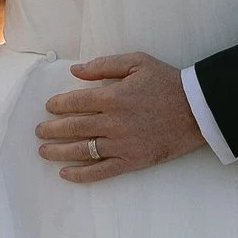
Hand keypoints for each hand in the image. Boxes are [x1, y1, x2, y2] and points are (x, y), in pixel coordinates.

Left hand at [36, 53, 206, 180]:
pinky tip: (66, 174)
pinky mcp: (131, 161)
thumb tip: (75, 71)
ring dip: (58, 152)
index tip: (49, 108)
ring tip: (44, 151)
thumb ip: (103, 65)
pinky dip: (81, 174)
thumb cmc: (168, 83)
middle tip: (39, 131)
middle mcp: (112, 123)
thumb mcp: (137, 62)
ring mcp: (121, 145)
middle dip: (51, 130)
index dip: (57, 105)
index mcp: (111, 97)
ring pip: (81, 150)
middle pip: (72, 128)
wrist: (197, 111)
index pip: (74, 102)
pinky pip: (101, 171)